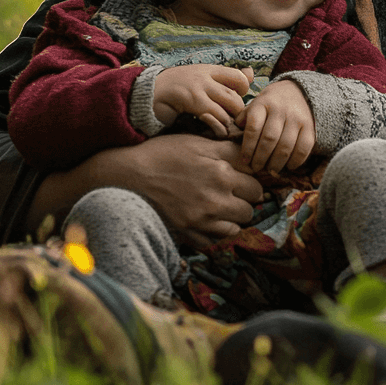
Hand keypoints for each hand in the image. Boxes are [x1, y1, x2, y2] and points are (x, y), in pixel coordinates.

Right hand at [98, 135, 263, 245]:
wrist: (129, 176)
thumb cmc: (164, 153)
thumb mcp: (198, 143)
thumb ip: (228, 150)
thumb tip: (250, 154)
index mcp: (222, 174)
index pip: (256, 187)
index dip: (251, 183)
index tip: (244, 180)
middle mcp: (216, 200)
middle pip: (249, 210)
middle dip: (245, 202)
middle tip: (234, 194)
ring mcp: (201, 220)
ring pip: (235, 229)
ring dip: (232, 220)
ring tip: (221, 208)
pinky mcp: (187, 233)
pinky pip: (213, 242)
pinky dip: (213, 233)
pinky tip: (206, 220)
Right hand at [152, 64, 252, 134]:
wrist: (147, 94)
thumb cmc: (176, 89)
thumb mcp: (201, 79)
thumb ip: (225, 78)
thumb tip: (251, 73)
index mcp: (210, 69)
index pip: (240, 77)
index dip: (243, 92)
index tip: (234, 103)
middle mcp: (207, 76)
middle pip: (237, 93)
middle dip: (238, 110)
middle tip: (232, 121)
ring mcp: (200, 87)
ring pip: (230, 103)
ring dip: (231, 119)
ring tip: (225, 128)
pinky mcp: (192, 100)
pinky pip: (216, 114)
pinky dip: (220, 126)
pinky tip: (217, 131)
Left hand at [234, 79, 315, 172]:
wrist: (298, 90)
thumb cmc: (271, 103)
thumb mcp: (255, 104)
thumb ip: (245, 118)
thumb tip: (234, 133)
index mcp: (263, 103)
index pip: (253, 128)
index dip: (247, 148)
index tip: (244, 160)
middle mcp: (280, 109)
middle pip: (269, 139)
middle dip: (260, 158)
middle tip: (256, 168)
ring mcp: (297, 117)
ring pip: (286, 146)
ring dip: (276, 163)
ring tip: (270, 170)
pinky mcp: (310, 126)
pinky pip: (304, 147)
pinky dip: (295, 161)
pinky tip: (288, 166)